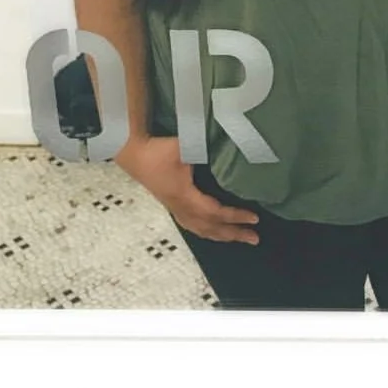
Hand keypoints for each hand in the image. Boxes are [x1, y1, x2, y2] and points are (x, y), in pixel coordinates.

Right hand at [118, 135, 258, 246]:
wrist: (133, 154)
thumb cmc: (156, 151)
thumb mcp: (183, 148)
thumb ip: (203, 151)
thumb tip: (228, 153)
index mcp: (185, 196)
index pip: (215, 212)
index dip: (235, 217)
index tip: (254, 219)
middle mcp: (181, 208)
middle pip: (211, 227)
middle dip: (233, 234)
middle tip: (254, 238)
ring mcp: (175, 208)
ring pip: (201, 229)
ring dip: (222, 236)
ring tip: (239, 238)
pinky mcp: (172, 206)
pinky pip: (192, 226)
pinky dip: (207, 232)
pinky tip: (213, 233)